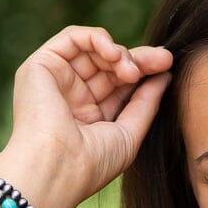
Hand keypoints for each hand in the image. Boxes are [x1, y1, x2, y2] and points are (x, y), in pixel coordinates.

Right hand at [0, 24, 173, 207]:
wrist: (56, 170)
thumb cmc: (90, 165)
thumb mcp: (128, 134)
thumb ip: (146, 104)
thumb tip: (165, 76)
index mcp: (88, 116)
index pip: (119, 84)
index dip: (143, 72)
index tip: (167, 66)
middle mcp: (70, 96)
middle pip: (109, 64)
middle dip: (138, 59)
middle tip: (162, 60)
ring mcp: (55, 80)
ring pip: (93, 49)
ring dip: (120, 53)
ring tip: (132, 71)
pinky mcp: (40, 65)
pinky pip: (72, 37)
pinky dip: (97, 39)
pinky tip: (114, 54)